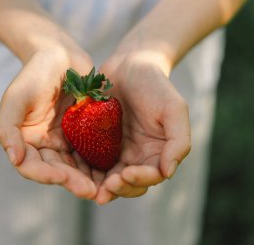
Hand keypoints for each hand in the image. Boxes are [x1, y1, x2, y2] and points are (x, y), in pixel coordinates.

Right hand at [0, 44, 97, 198]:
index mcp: (26, 141)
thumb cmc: (34, 73)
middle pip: (57, 171)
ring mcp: (67, 140)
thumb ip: (8, 128)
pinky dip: (99, 162)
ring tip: (103, 187)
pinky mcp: (85, 134)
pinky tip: (112, 169)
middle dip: (72, 182)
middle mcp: (46, 145)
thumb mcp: (16, 97)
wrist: (60, 55)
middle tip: (90, 191)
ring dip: (87, 178)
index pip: (32, 166)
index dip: (46, 175)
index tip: (62, 178)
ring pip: (76, 166)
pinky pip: (92, 152)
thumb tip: (15, 160)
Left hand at [94, 52, 190, 203]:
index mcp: (156, 154)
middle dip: (118, 188)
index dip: (140, 180)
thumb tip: (168, 172)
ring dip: (99, 186)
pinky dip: (83, 169)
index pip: (151, 176)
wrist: (129, 65)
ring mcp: (114, 152)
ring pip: (107, 178)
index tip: (126, 174)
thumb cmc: (155, 85)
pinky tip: (74, 171)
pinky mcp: (95, 143)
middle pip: (128, 184)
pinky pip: (89, 161)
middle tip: (106, 186)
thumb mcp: (174, 109)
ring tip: (88, 187)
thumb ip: (178, 140)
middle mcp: (136, 158)